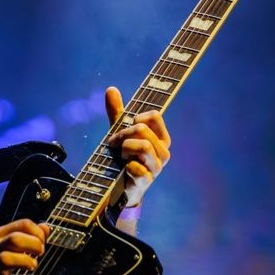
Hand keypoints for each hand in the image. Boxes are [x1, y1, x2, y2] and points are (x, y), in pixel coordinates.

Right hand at [0, 219, 47, 274]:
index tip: (41, 242)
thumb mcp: (4, 244)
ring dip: (25, 262)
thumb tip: (45, 227)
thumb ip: (26, 236)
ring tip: (31, 266)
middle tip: (39, 253)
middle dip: (33, 246)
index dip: (38, 233)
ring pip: (6, 259)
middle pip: (15, 239)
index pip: (22, 224)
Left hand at [104, 86, 170, 207]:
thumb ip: (117, 112)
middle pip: (142, 130)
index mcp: (161, 138)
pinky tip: (124, 169)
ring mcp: (157, 167)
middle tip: (113, 144)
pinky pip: (137, 167)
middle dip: (122, 134)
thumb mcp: (120, 133)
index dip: (135, 118)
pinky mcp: (147, 181)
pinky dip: (126, 166)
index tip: (127, 127)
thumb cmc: (123, 157)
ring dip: (124, 149)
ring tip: (120, 156)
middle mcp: (163, 152)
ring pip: (142, 146)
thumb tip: (111, 88)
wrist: (119, 186)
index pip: (155, 115)